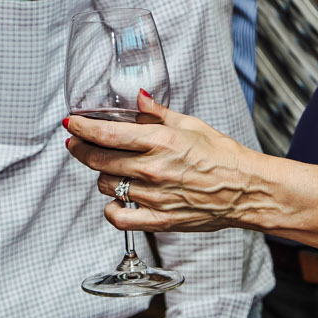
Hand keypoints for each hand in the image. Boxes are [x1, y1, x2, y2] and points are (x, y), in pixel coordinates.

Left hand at [63, 92, 267, 233]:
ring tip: (111, 169)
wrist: (248, 190)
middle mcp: (153, 169)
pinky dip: (111, 209)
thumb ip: (158, 113)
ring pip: (106, 185)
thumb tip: (137, 97)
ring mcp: (155, 197)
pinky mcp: (160, 219)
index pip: (107, 133)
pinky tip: (116, 200)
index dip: (82, 127)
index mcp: (161, 141)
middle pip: (98, 160)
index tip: (70, 122)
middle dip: (81, 149)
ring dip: (101, 176)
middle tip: (77, 143)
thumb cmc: (223, 156)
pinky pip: (119, 218)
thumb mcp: (191, 124)